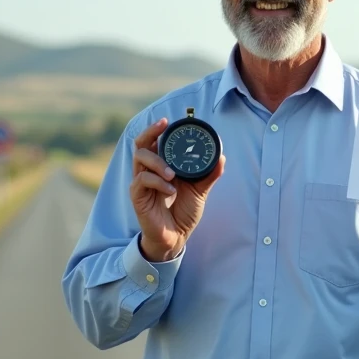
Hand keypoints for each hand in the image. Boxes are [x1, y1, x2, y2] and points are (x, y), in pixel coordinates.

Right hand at [129, 117, 225, 261]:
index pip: (153, 142)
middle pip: (140, 144)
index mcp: (160, 166)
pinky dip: (158, 182)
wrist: (176, 237)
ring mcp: (140, 183)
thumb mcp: (199, 191)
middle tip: (163, 126)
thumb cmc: (184, 212)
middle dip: (150, 132)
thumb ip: (208, 174)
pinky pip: (142, 180)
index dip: (157, 129)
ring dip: (158, 162)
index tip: (168, 120)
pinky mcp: (137, 196)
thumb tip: (221, 157)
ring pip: (140, 159)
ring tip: (173, 174)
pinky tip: (170, 191)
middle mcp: (148, 171)